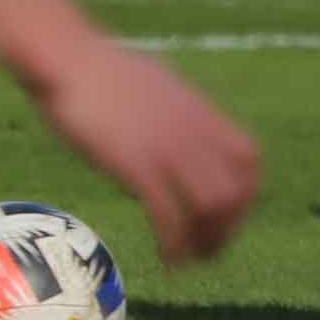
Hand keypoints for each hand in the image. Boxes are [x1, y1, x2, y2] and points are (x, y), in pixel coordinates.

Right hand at [31, 38, 263, 265]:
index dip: (246, 194)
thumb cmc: (102, 70)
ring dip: (206, 240)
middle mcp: (193, 132)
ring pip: (212, 206)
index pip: (249, 159)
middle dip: (229, 228)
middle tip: (209, 249)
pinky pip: (169, 215)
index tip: (228, 215)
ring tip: (190, 259)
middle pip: (236, 190)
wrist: (71, 60)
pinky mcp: (137, 165)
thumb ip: (173, 111)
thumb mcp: (156, 85)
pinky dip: (175, 244)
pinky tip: (167, 259)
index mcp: (200, 112)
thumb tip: (173, 124)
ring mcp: (168, 148)